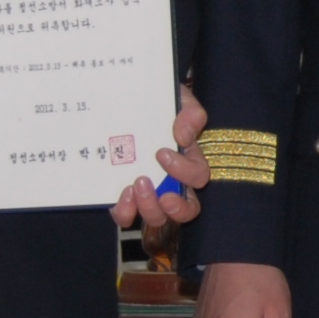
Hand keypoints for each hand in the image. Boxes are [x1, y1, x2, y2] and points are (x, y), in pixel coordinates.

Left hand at [120, 85, 207, 240]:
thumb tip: (183, 136)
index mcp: (188, 160)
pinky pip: (127, 215)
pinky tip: (121, 195)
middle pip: (187, 210)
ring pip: (158, 218)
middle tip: (162, 193)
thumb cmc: (157, 103)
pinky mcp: (123, 197)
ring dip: (150, 208)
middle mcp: (172, 182)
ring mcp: (148, 193)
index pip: (198, 177)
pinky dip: (125, 211)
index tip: (161, 153)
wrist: (124, 102)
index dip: (184, 171)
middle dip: (177, 206)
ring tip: (135, 186)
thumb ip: (189, 113)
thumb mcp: (177, 100)